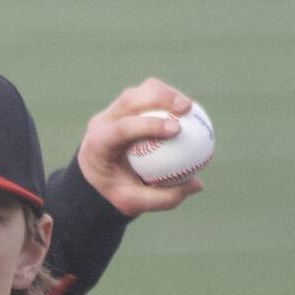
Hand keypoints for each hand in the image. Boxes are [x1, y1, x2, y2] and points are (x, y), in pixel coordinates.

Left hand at [75, 78, 205, 217]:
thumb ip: (164, 197)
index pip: (121, 128)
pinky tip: (187, 111)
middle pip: (130, 98)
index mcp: (98, 144)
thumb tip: (197, 184)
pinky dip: (167, 98)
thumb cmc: (116, 191)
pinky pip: (147, 95)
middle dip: (159, 97)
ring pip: (139, 91)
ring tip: (189, 106)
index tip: (177, 130)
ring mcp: (112, 110)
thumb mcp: (134, 203)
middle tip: (187, 108)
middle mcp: (102, 121)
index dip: (148, 124)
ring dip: (165, 93)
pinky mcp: (124, 106)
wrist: (96, 178)